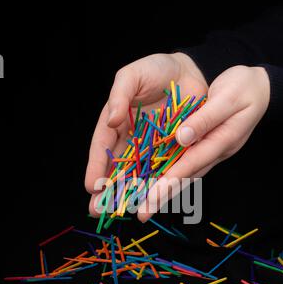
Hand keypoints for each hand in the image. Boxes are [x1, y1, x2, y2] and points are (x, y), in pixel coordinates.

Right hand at [85, 53, 207, 214]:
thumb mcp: (133, 74)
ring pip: (138, 175)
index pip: (102, 145)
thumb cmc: (157, 70)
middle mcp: (131, 138)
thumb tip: (111, 119)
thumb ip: (120, 93)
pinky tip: (149, 202)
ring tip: (120, 213)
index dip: (96, 166)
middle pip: (116, 167)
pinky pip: (163, 171)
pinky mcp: (172, 151)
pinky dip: (156, 186)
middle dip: (106, 190)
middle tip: (96, 210)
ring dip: (129, 194)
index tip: (90, 185)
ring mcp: (151, 147)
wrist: (191, 72)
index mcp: (117, 121)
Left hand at [137, 65, 269, 221]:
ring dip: (164, 190)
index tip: (152, 197)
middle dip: (162, 196)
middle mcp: (214, 152)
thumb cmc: (245, 89)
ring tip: (144, 205)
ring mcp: (210, 151)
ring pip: (184, 174)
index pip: (191, 164)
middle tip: (143, 215)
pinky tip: (154, 181)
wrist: (260, 89)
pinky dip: (170, 174)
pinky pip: (185, 163)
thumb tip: (181, 138)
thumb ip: (205, 118)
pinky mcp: (205, 146)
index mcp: (221, 141)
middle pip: (185, 177)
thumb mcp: (227, 98)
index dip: (170, 181)